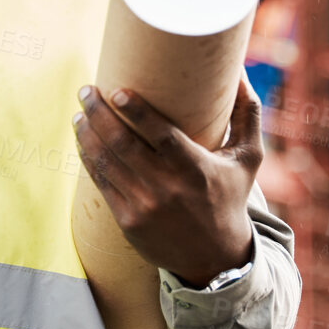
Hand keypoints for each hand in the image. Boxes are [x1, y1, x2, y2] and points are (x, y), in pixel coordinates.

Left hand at [72, 76, 264, 286]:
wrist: (216, 258)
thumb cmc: (230, 197)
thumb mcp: (248, 158)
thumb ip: (247, 112)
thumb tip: (239, 70)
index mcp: (197, 169)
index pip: (161, 136)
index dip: (136, 112)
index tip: (117, 91)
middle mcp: (168, 189)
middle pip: (123, 145)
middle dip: (99, 114)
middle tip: (86, 91)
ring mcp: (145, 207)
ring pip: (107, 163)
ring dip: (87, 134)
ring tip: (80, 113)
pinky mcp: (128, 222)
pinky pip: (101, 184)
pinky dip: (89, 159)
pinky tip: (82, 141)